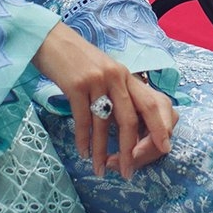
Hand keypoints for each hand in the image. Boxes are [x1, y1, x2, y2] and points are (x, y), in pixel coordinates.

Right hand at [31, 22, 178, 177]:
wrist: (49, 39)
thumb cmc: (76, 60)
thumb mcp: (104, 73)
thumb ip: (117, 94)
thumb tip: (127, 126)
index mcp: (127, 76)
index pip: (152, 104)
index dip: (160, 128)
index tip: (163, 149)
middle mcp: (117, 77)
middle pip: (130, 119)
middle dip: (130, 150)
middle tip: (127, 172)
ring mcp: (97, 80)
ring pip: (104, 124)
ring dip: (102, 151)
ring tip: (100, 170)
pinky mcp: (76, 85)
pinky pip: (83, 120)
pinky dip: (83, 140)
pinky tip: (83, 153)